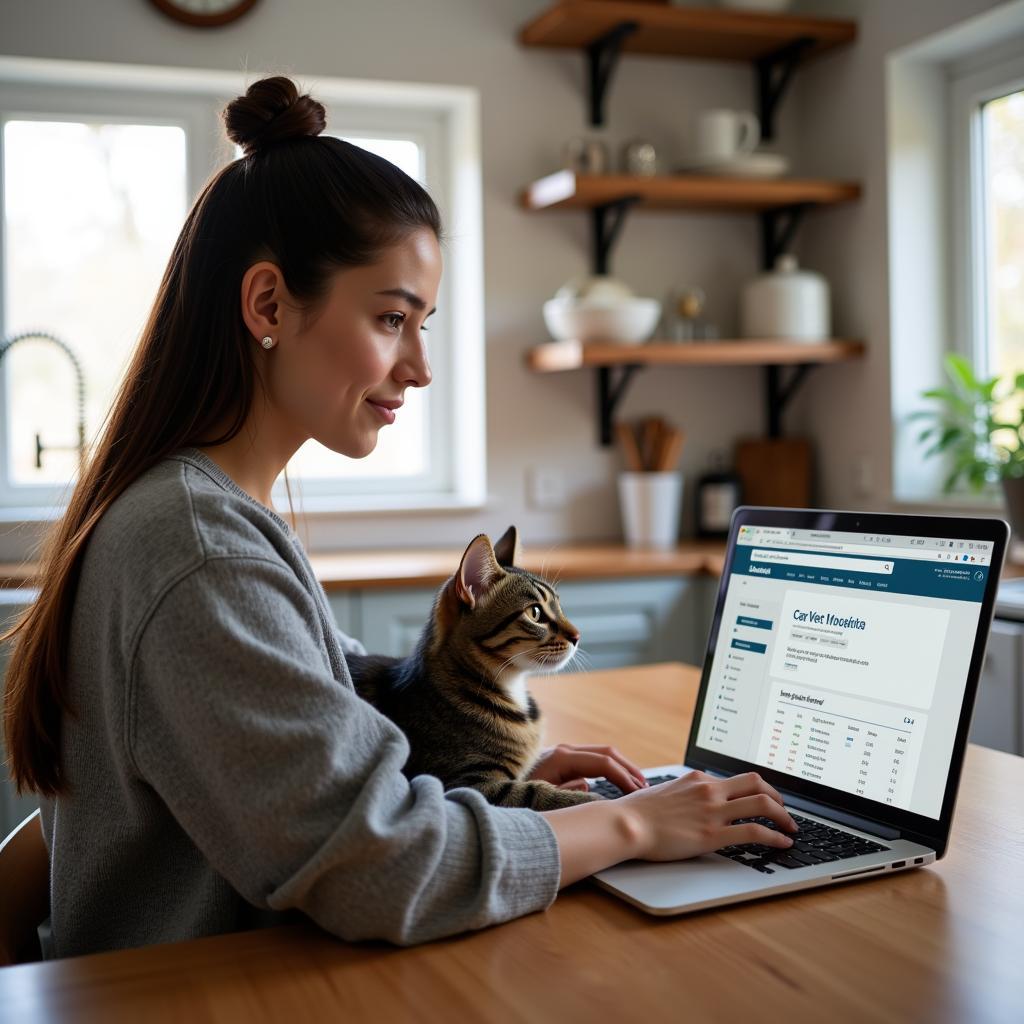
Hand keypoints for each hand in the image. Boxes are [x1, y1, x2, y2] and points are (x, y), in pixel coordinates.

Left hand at [528, 743, 647, 794]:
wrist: (496, 791)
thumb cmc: (516, 799)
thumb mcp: (541, 799)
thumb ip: (566, 793)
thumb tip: (587, 784)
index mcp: (562, 758)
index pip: (603, 763)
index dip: (624, 777)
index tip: (637, 793)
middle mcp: (564, 750)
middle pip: (607, 752)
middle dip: (628, 768)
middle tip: (645, 787)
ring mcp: (563, 753)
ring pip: (601, 754)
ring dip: (621, 767)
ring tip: (636, 785)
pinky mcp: (561, 760)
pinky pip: (591, 760)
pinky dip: (609, 768)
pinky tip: (616, 781)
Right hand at [619, 770, 796, 861]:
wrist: (626, 824)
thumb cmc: (638, 812)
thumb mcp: (666, 792)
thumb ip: (685, 794)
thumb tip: (690, 801)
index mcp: (698, 779)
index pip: (737, 779)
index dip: (758, 790)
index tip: (766, 801)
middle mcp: (709, 790)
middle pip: (757, 783)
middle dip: (777, 797)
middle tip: (784, 812)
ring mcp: (712, 811)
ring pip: (762, 804)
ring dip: (783, 817)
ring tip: (790, 829)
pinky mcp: (712, 834)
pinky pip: (754, 831)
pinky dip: (775, 837)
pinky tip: (782, 843)